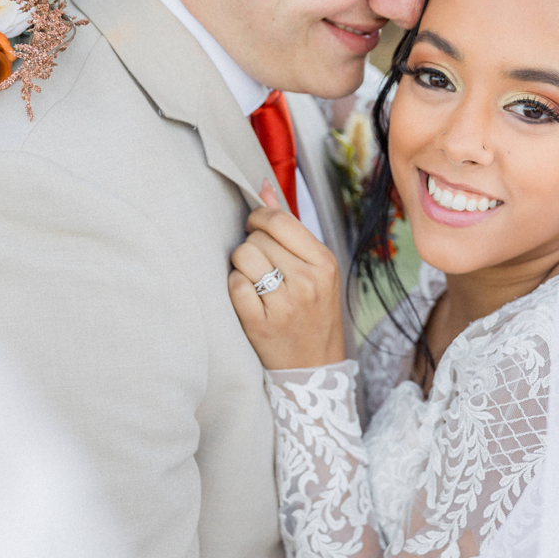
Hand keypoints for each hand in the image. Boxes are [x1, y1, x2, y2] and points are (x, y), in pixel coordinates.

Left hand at [229, 183, 345, 369]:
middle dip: (252, 248)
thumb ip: (289, 227)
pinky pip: (234, 286)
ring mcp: (286, 304)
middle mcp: (308, 281)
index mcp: (323, 262)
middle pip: (256, 238)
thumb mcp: (315, 269)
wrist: (314, 370)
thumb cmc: (313, 315)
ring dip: (241, 268)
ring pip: (242, 258)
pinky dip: (236, 290)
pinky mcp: (262, 324)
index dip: (258, 220)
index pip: (278, 220)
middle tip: (263, 268)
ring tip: (256, 283)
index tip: (257, 231)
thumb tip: (264, 188)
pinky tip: (249, 301)